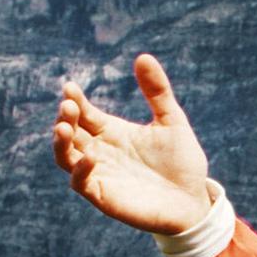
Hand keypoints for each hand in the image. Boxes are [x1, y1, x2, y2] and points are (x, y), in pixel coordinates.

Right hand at [51, 53, 212, 233]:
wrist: (194, 200)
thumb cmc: (182, 163)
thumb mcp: (172, 121)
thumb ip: (158, 92)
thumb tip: (143, 56)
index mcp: (113, 131)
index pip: (85, 113)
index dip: (75, 100)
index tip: (70, 87)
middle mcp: (101, 151)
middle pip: (71, 131)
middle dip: (66, 117)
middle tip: (69, 105)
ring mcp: (100, 174)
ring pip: (66, 156)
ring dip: (61, 141)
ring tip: (63, 126)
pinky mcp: (104, 196)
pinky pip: (81, 183)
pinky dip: (81, 170)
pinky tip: (90, 156)